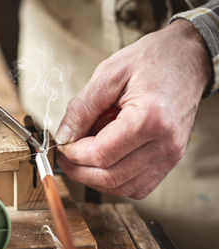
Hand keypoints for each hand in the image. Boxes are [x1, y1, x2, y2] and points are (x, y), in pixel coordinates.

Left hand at [55, 20, 210, 198]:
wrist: (188, 58)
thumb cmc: (152, 60)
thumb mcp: (108, 74)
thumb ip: (82, 108)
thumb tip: (64, 137)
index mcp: (150, 118)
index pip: (101, 155)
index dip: (74, 154)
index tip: (63, 144)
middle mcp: (165, 143)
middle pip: (110, 178)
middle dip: (79, 171)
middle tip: (65, 156)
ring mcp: (171, 155)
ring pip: (123, 187)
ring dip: (95, 178)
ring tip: (82, 158)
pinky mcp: (170, 159)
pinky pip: (138, 186)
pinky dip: (115, 181)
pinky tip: (104, 163)